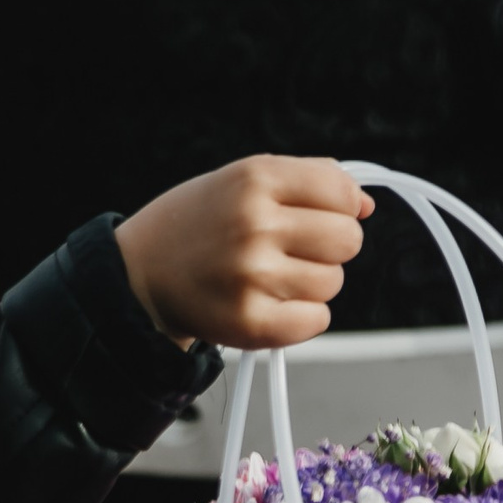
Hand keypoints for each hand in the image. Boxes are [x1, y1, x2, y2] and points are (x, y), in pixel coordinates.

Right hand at [113, 157, 370, 349]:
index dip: (339, 208)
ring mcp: (251, 275)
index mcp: (254, 180)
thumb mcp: (241, 180)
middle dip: (327, 247)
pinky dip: (301, 316)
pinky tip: (270, 303)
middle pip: (347, 240)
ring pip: (332, 282)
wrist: (136, 274)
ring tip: (268, 277)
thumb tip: (365, 204)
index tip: (314, 216)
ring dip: (310, 283)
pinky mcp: (248, 322)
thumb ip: (307, 180)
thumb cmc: (195, 225)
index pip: (343, 194)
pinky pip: (316, 320)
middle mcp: (253, 224)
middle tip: (288, 250)